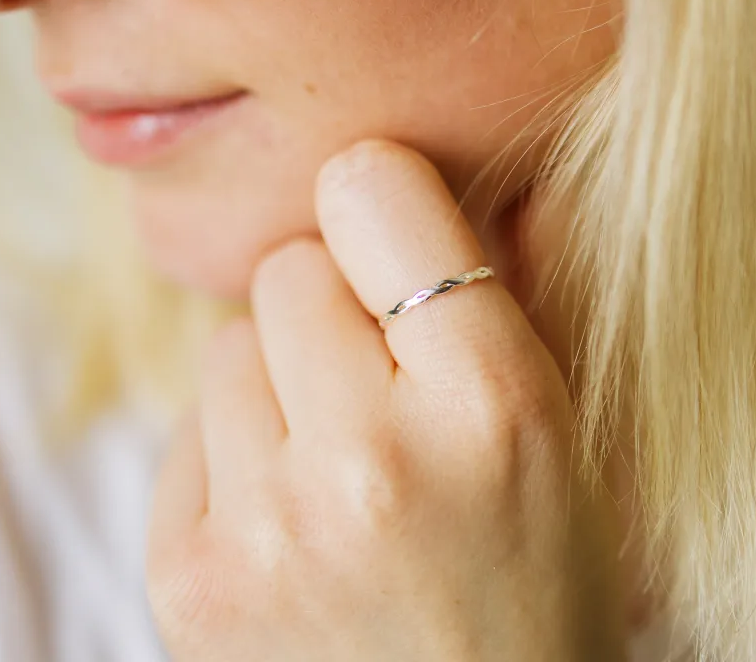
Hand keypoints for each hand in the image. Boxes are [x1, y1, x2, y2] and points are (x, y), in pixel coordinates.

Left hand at [147, 139, 627, 661]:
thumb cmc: (534, 571)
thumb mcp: (566, 426)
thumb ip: (511, 286)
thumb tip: (418, 174)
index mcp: (493, 406)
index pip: (376, 196)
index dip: (378, 194)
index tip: (385, 223)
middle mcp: (371, 466)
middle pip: (287, 268)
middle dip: (332, 305)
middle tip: (379, 380)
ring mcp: (266, 533)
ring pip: (229, 343)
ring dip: (280, 381)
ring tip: (339, 458)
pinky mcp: (189, 582)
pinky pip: (192, 427)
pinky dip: (238, 450)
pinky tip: (293, 515)